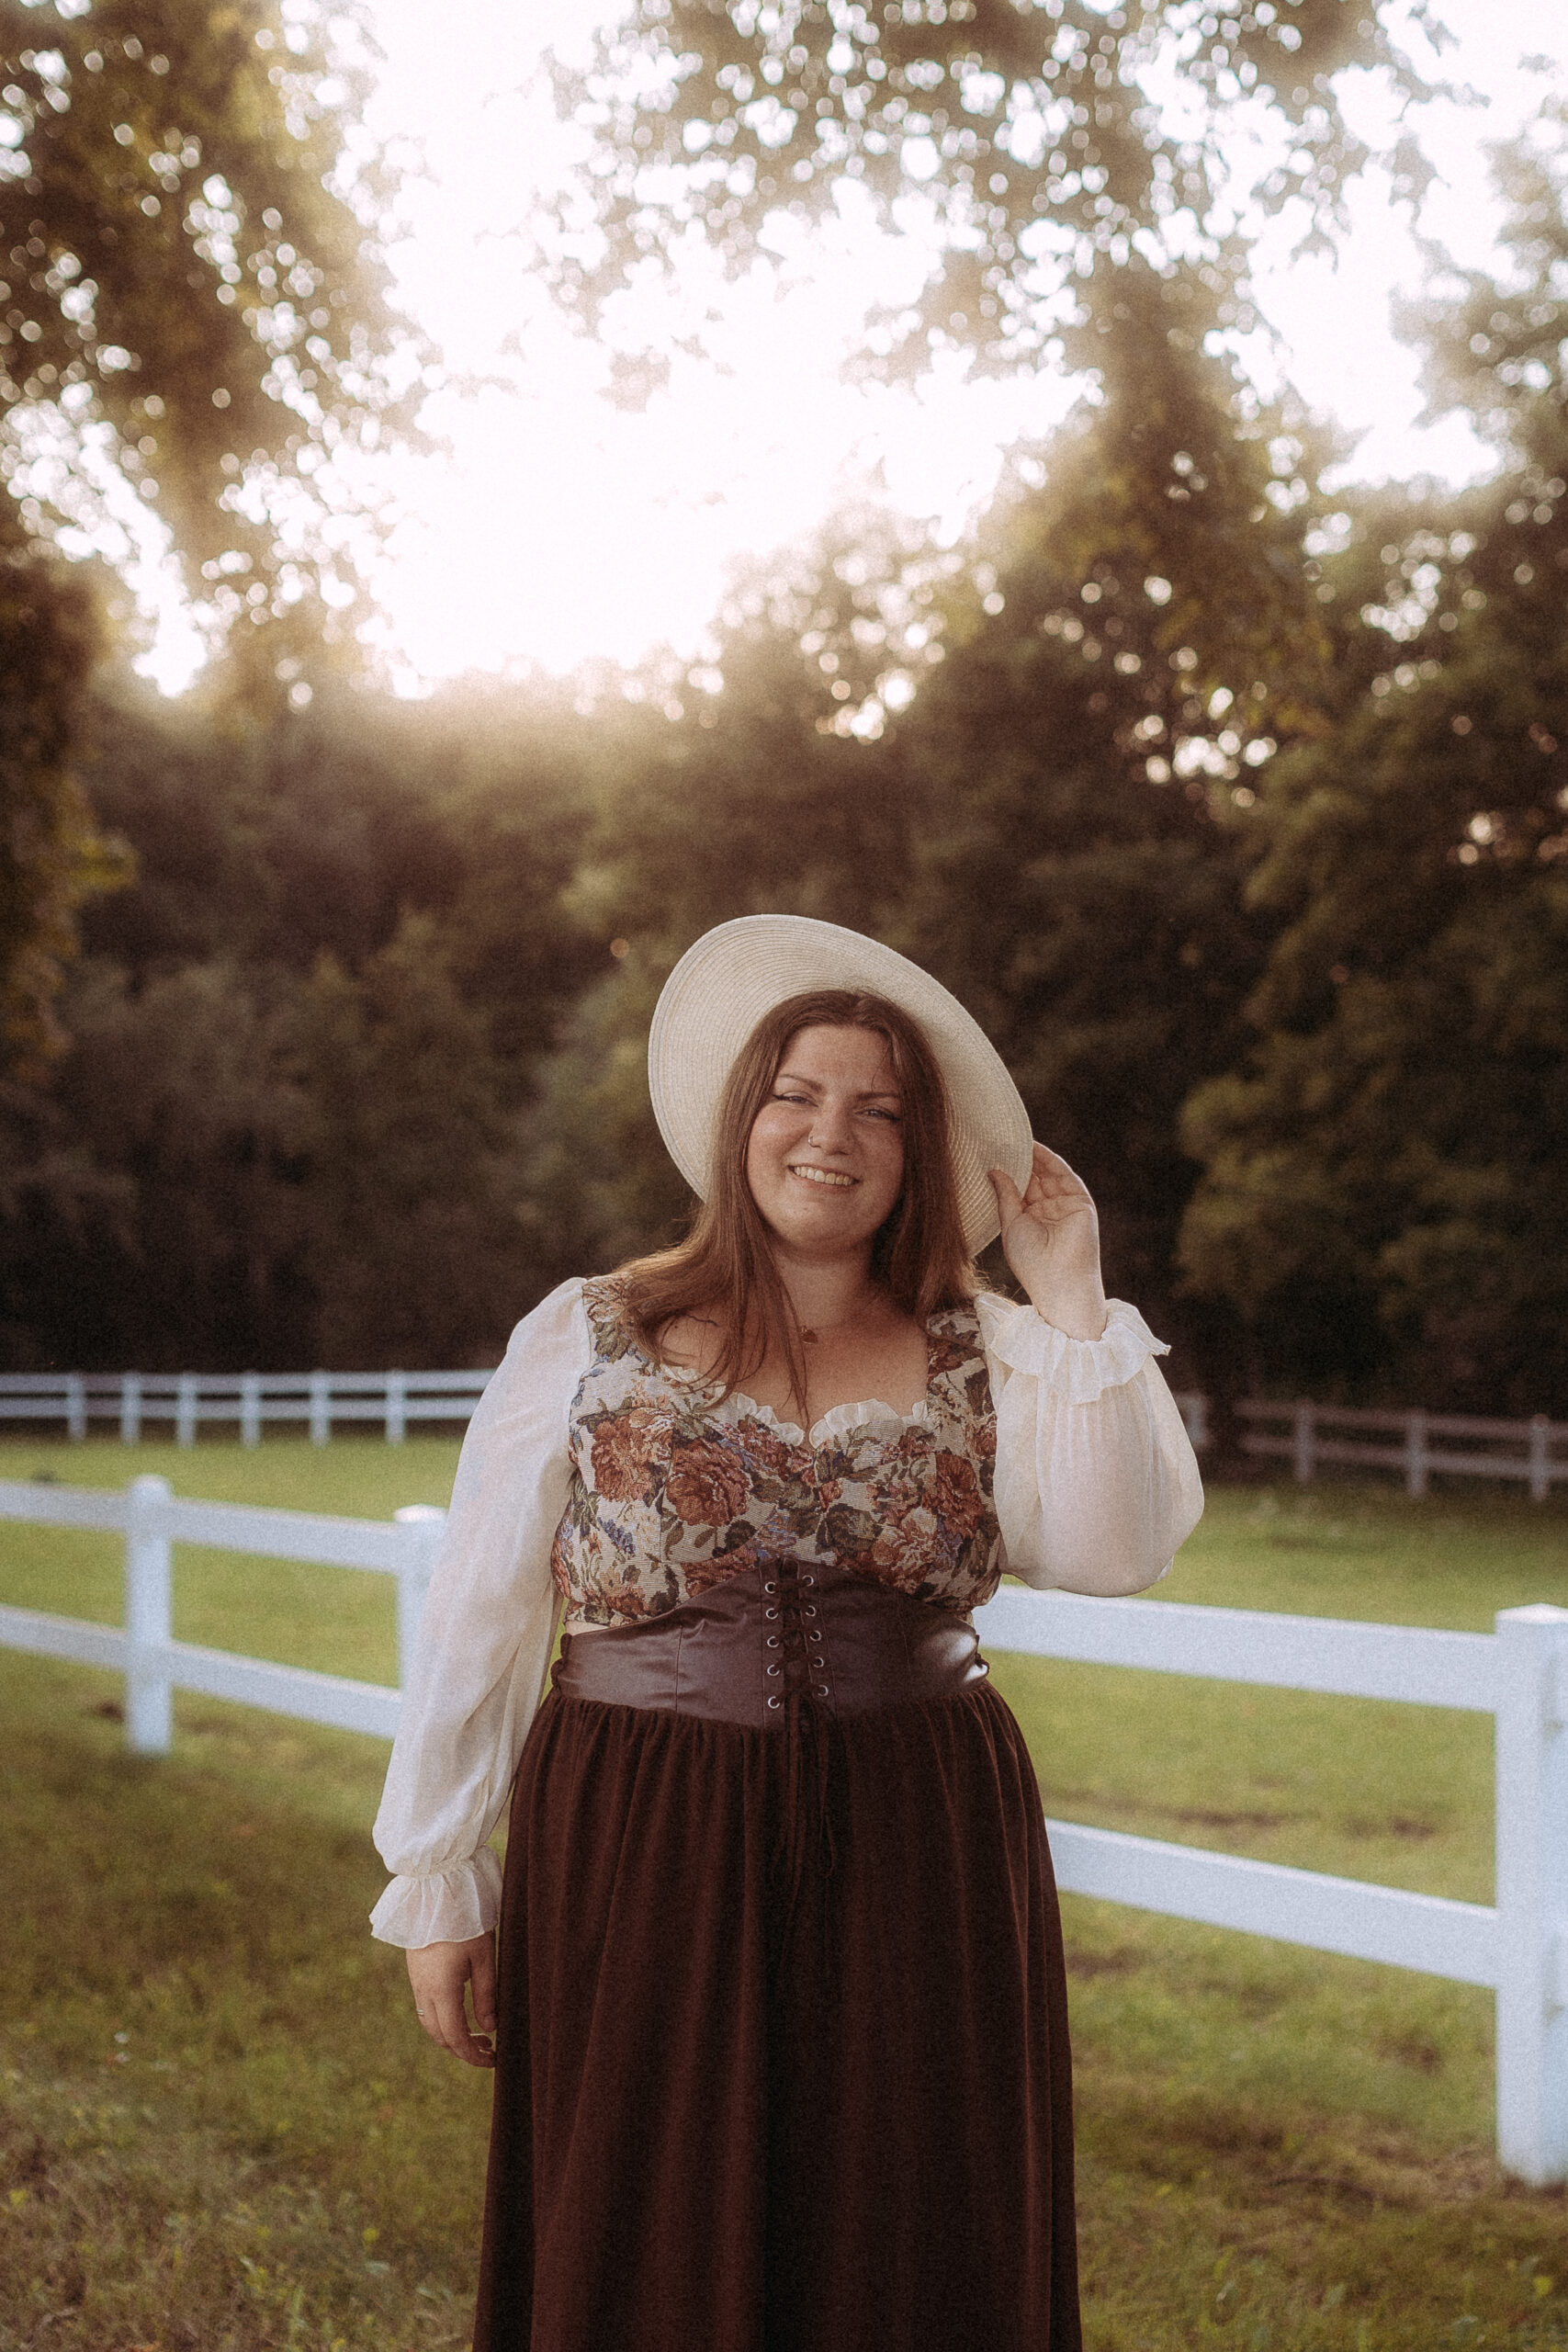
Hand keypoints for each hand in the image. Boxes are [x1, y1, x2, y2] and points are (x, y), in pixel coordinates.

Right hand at [406, 1932, 496, 2067]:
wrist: (436, 1889)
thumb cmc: (465, 1920)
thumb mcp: (484, 1958)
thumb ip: (487, 1996)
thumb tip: (490, 2028)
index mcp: (442, 1990)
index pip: (455, 2037)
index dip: (473, 2055)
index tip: (492, 2060)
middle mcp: (424, 1990)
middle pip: (439, 2035)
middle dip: (462, 2049)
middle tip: (489, 2050)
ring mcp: (416, 1981)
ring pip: (429, 2023)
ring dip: (451, 2036)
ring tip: (478, 2034)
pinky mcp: (415, 1971)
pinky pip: (425, 2008)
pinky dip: (442, 2020)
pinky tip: (461, 2013)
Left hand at [989, 1143, 1107, 1340]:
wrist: (1059, 1281)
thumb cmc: (1030, 1260)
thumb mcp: (1011, 1224)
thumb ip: (1006, 1195)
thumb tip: (993, 1170)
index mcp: (1029, 1220)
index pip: (1018, 1189)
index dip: (1007, 1171)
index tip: (990, 1152)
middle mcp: (1048, 1211)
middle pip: (1033, 1178)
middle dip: (1019, 1160)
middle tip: (999, 1139)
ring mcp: (1065, 1206)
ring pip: (1048, 1174)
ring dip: (1033, 1156)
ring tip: (1014, 1138)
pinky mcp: (1080, 1202)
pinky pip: (1064, 1176)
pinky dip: (1050, 1160)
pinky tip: (1034, 1148)